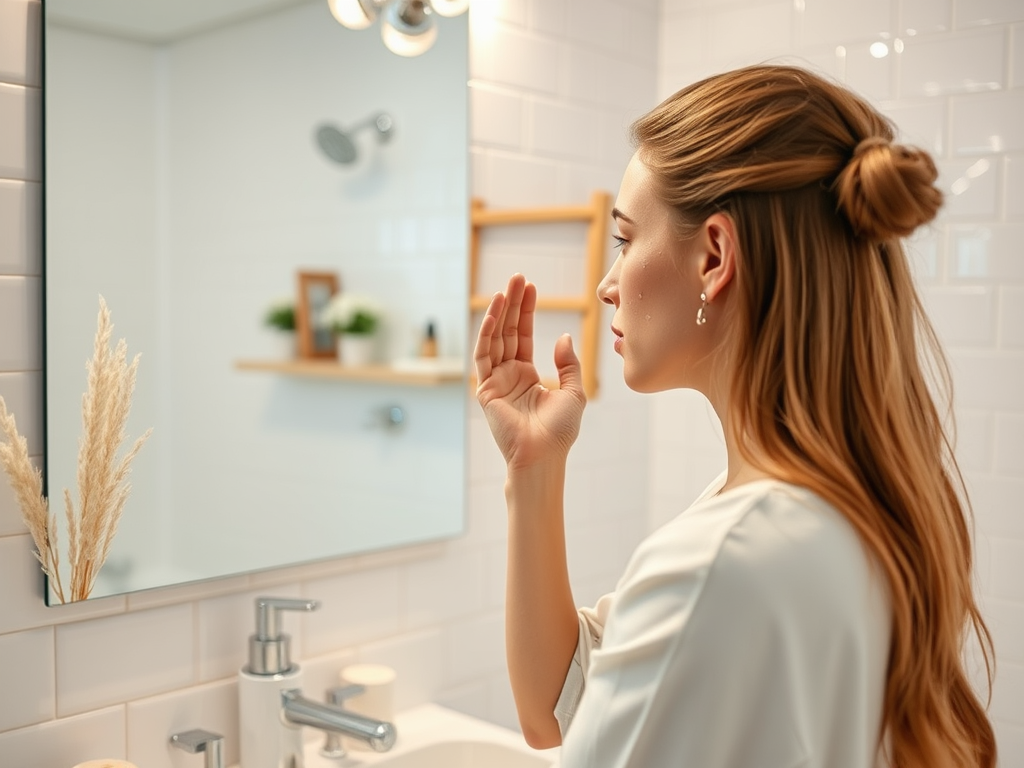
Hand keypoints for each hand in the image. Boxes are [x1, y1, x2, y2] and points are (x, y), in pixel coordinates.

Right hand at [473, 274, 585, 469]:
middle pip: (507, 331)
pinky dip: (486, 334)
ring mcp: (495, 381)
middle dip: (512, 304)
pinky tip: (493, 315)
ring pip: (495, 339)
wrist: (544, 457)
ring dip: (499, 313)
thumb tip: (562, 337)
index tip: (530, 287)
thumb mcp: (574, 392)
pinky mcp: (485, 389)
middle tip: (517, 277)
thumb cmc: (559, 432)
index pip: (523, 335)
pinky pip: (484, 356)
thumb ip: (568, 364)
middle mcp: (508, 375)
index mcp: (527, 376)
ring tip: (505, 289)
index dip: (526, 311)